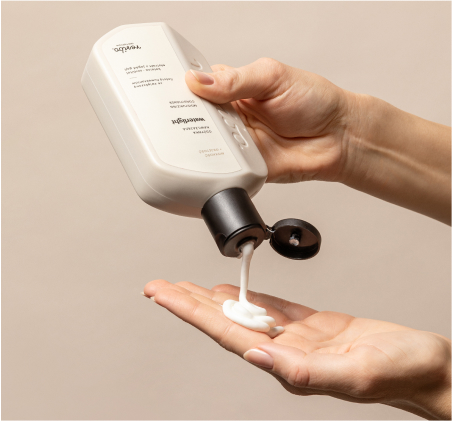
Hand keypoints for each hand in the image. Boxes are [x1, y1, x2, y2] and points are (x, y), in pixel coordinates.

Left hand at [143, 280, 450, 419]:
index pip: (226, 333)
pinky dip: (248, 297)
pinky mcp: (313, 325)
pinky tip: (232, 292)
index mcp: (288, 363)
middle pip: (225, 322)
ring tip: (186, 287)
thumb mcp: (355, 374)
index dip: (191, 312)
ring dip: (212, 299)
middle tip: (160, 286)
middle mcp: (285, 351)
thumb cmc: (400, 372)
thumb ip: (304, 371)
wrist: (425, 365)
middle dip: (189, 303)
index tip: (164, 295)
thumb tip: (256, 357)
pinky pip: (271, 308)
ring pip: (244, 314)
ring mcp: (297, 338)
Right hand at [186, 59, 450, 223]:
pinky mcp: (244, 166)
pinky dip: (213, 167)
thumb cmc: (314, 101)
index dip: (180, 88)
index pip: (198, 87)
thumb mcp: (273, 77)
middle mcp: (232, 116)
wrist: (338, 137)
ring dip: (194, 144)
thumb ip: (235, 81)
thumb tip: (199, 81)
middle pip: (195, 119)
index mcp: (234, 89)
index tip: (161, 90)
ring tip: (182, 140)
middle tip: (166, 118)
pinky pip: (222, 168)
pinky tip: (205, 162)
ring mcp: (237, 142)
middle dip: (180, 119)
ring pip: (204, 145)